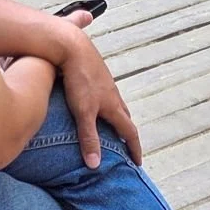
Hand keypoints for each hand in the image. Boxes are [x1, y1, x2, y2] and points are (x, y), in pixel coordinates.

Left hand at [57, 15, 141, 169]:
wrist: (72, 45)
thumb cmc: (79, 78)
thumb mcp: (83, 111)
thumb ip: (89, 137)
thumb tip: (95, 164)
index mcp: (113, 105)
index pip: (129, 131)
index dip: (134, 148)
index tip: (138, 163)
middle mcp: (112, 93)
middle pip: (124, 115)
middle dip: (126, 131)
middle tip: (126, 145)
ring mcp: (104, 81)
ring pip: (114, 102)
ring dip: (116, 115)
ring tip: (111, 124)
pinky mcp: (93, 72)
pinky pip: (103, 91)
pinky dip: (103, 102)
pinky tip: (94, 100)